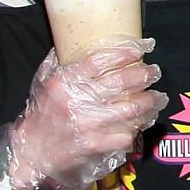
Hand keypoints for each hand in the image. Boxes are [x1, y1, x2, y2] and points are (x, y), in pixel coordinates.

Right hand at [5, 38, 166, 189]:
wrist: (32, 151)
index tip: (141, 48)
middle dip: (144, 75)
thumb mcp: (44, 81)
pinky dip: (138, 127)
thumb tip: (79, 38)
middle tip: (154, 72)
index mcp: (64, 82)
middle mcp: (76, 101)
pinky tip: (144, 121)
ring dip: (150, 102)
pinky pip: (125, 134)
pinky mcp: (93, 145)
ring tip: (158, 97)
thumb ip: (60, 60)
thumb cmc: (41, 113)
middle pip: (121, 83)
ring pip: (130, 109)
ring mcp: (86, 124)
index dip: (124, 53)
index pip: (99, 61)